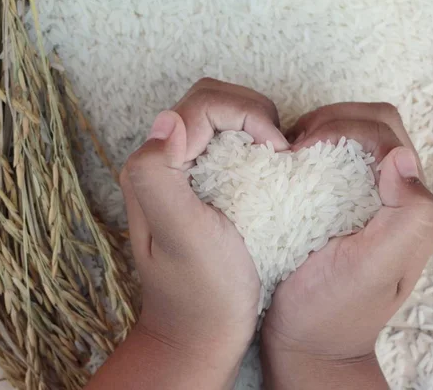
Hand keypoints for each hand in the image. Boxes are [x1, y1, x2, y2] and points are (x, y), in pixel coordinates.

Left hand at [87, 78, 288, 389]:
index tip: (277, 150)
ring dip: (257, 123)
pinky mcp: (205, 183)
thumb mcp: (181, 236)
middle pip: (211, 101)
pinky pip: (230, 141)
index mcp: (154, 166)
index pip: (203, 105)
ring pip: (223, 116)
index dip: (247, 114)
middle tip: (278, 149)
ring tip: (277, 156)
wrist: (202, 332)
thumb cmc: (201, 291)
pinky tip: (271, 164)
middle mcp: (164, 161)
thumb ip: (160, 176)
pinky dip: (256, 139)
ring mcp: (185, 171)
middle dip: (253, 112)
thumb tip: (169, 120)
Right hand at [261, 103, 432, 388]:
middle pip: (372, 124)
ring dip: (319, 129)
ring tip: (288, 150)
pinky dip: (309, 148)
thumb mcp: (376, 268)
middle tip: (294, 142)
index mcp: (409, 204)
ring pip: (352, 136)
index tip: (301, 149)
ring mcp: (365, 198)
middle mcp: (393, 196)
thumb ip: (408, 215)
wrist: (309, 344)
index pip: (384, 132)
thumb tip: (399, 157)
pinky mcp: (338, 205)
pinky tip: (288, 164)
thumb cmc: (336, 310)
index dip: (342, 126)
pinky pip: (331, 159)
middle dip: (331, 119)